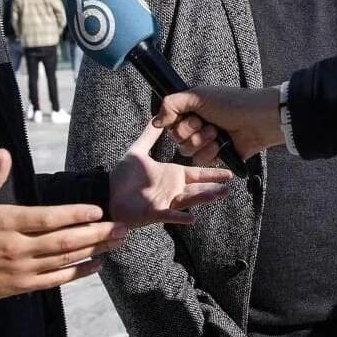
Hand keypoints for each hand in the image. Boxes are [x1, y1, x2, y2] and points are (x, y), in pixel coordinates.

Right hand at [0, 150, 121, 301]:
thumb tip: (4, 152)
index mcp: (7, 222)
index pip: (48, 218)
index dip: (75, 214)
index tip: (98, 210)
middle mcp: (18, 247)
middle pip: (64, 241)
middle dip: (97, 234)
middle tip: (121, 227)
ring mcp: (22, 268)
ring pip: (64, 260)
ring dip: (94, 251)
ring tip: (117, 242)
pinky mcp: (24, 285)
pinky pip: (56, 279)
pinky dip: (78, 273)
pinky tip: (98, 264)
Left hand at [106, 122, 234, 225]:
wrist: (106, 192)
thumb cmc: (122, 176)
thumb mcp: (137, 151)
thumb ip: (148, 136)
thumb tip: (155, 118)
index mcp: (171, 174)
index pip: (197, 173)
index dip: (212, 173)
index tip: (230, 172)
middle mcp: (172, 189)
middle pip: (198, 188)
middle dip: (214, 187)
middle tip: (230, 187)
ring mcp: (165, 202)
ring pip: (189, 200)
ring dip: (203, 198)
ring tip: (219, 195)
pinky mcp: (155, 213)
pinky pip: (170, 215)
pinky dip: (180, 218)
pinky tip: (192, 219)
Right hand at [154, 87, 283, 164]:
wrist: (258, 119)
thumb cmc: (232, 103)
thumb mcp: (198, 96)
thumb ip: (172, 104)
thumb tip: (155, 121)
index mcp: (192, 110)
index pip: (170, 122)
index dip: (178, 122)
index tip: (192, 116)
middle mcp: (198, 125)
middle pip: (177, 138)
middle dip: (191, 132)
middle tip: (208, 124)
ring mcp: (208, 141)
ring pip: (187, 151)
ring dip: (201, 142)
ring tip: (217, 133)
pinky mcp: (217, 155)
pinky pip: (201, 161)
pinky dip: (209, 153)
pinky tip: (221, 145)